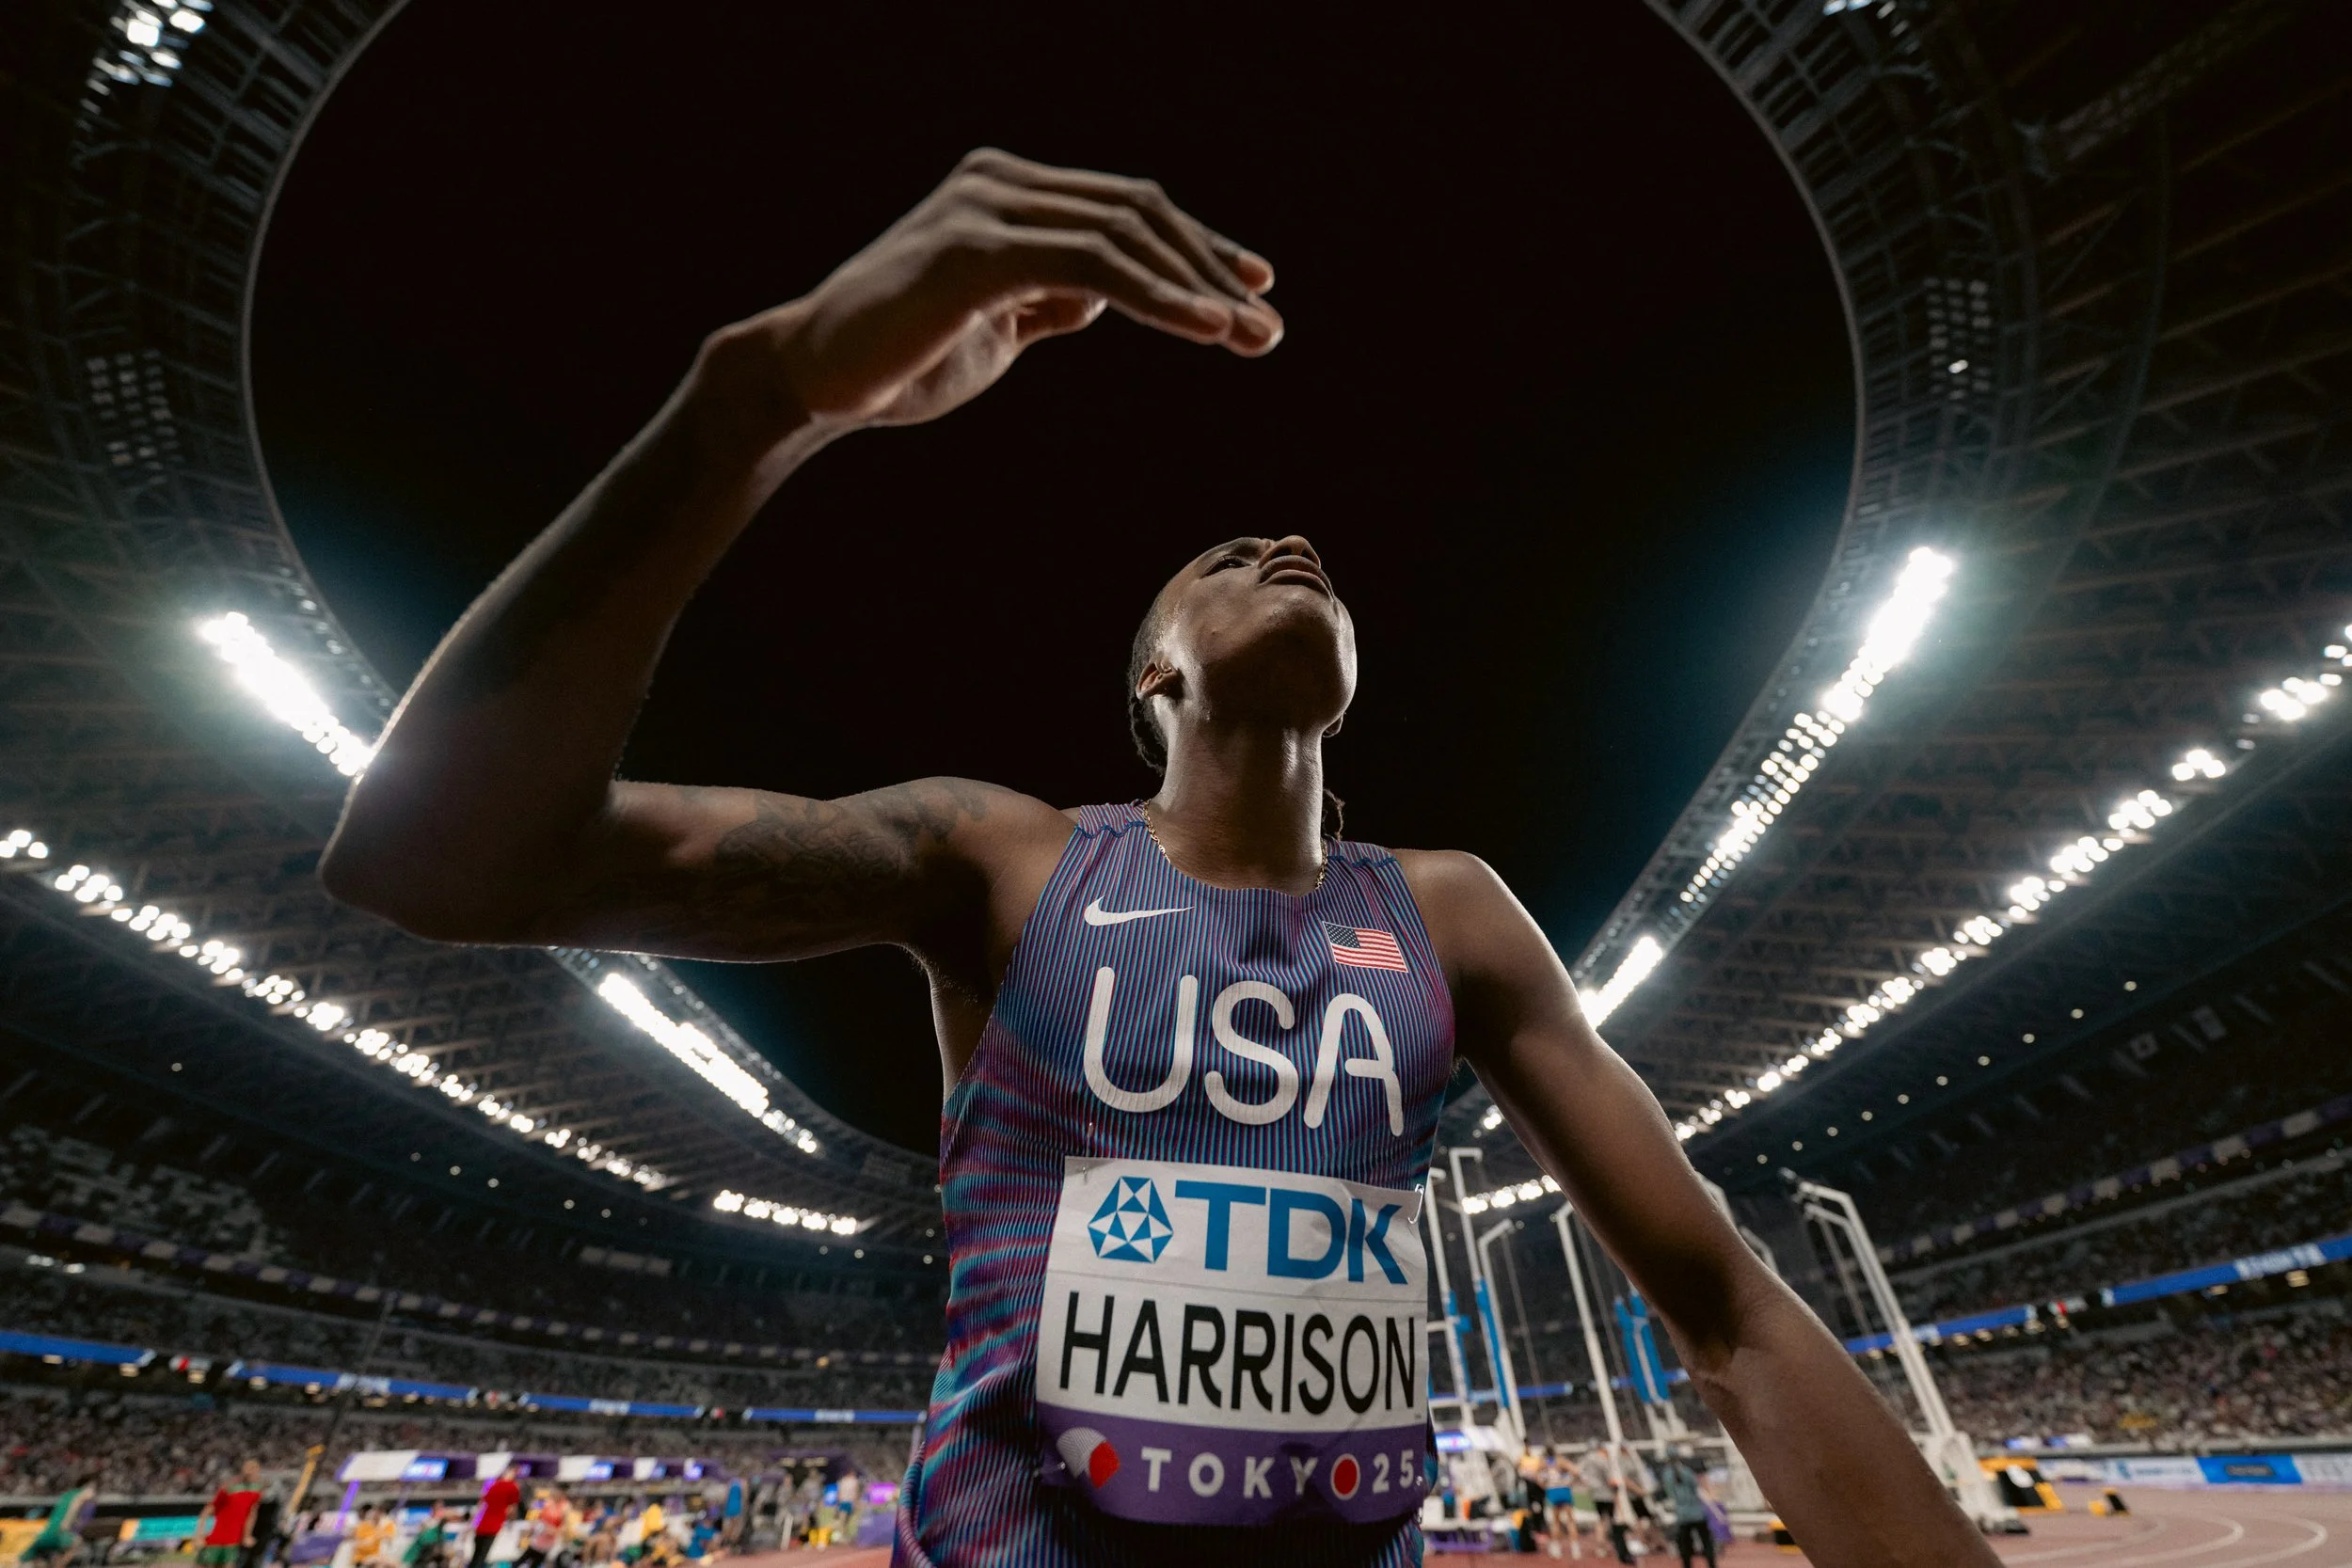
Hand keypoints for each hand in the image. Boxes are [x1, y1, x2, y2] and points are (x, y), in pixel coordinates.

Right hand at [718, 148, 1279, 433]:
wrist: (814, 381)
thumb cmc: (899, 359)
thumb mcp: (994, 325)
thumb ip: (1044, 299)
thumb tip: (1094, 296)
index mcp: (1006, 193)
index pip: (1123, 209)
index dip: (1194, 248)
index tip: (1249, 292)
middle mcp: (998, 183)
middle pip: (1136, 212)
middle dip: (1208, 271)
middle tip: (1265, 329)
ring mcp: (984, 207)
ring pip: (1122, 235)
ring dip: (1195, 289)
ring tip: (1248, 336)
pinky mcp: (974, 249)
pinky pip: (1090, 265)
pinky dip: (1155, 296)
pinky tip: (1201, 329)